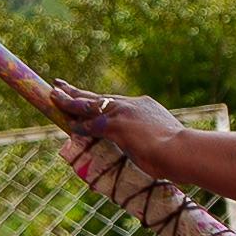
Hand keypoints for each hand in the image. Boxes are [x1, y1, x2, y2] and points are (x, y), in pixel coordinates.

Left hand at [51, 83, 190, 177]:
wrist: (182, 150)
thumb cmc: (179, 152)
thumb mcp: (165, 139)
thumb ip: (153, 140)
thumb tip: (154, 152)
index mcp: (144, 105)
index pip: (115, 102)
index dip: (100, 101)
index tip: (90, 98)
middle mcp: (131, 105)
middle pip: (98, 96)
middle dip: (77, 91)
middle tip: (60, 84)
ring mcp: (123, 114)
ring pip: (89, 104)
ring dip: (69, 101)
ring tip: (54, 96)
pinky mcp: (116, 126)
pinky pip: (90, 125)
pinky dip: (78, 125)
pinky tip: (68, 126)